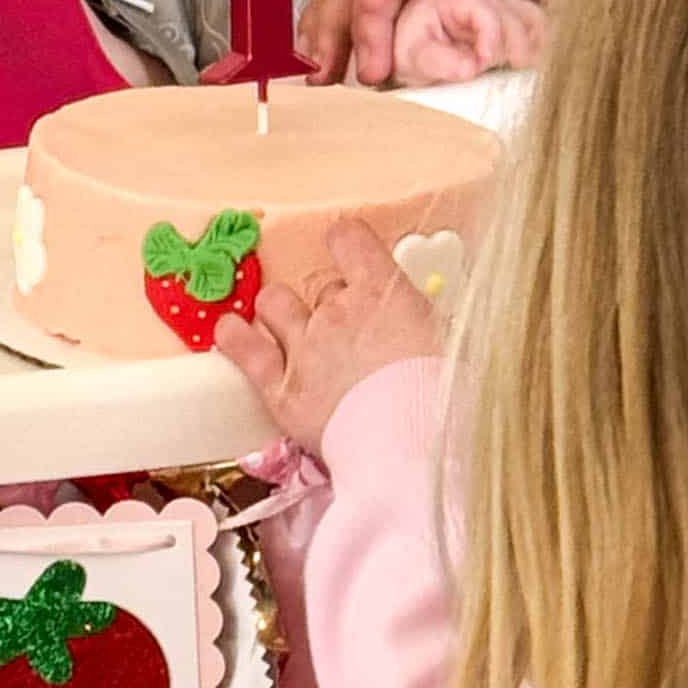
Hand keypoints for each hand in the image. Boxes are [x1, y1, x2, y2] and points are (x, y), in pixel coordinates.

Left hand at [213, 217, 439, 456]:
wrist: (415, 447)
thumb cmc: (447, 400)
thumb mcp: (455, 348)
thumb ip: (426, 327)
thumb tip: (424, 328)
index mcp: (385, 295)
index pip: (350, 240)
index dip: (348, 243)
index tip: (351, 249)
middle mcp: (338, 313)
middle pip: (325, 288)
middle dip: (336, 306)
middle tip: (353, 335)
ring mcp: (305, 350)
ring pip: (274, 304)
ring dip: (281, 312)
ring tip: (290, 327)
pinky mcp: (283, 391)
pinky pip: (245, 350)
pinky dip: (235, 338)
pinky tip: (232, 332)